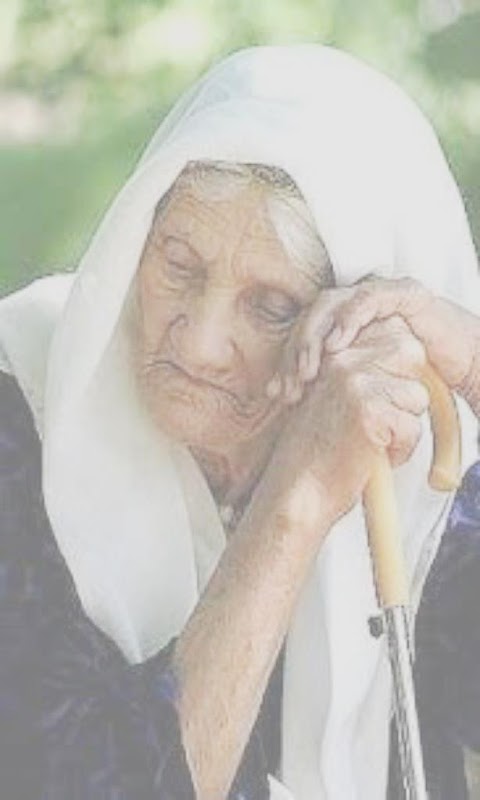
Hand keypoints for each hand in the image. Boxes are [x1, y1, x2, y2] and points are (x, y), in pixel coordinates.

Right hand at [264, 315, 428, 528]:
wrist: (296, 488)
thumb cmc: (318, 447)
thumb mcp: (338, 393)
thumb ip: (367, 366)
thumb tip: (410, 350)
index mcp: (334, 350)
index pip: (395, 331)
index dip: (398, 365)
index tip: (379, 393)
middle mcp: (342, 359)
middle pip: (410, 354)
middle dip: (403, 391)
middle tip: (375, 418)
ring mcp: (353, 382)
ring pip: (416, 395)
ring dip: (402, 425)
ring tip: (369, 439)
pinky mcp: (368, 411)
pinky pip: (412, 427)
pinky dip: (399, 450)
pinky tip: (369, 454)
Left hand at [268, 277, 479, 415]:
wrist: (467, 364)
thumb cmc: (416, 378)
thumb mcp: (363, 386)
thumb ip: (330, 387)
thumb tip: (285, 403)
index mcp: (341, 322)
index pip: (301, 334)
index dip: (285, 362)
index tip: (277, 395)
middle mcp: (355, 304)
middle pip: (309, 318)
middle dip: (294, 353)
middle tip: (288, 387)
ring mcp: (378, 294)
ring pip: (329, 304)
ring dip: (313, 337)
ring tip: (307, 370)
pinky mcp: (402, 293)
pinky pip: (366, 299)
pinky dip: (347, 319)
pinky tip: (335, 346)